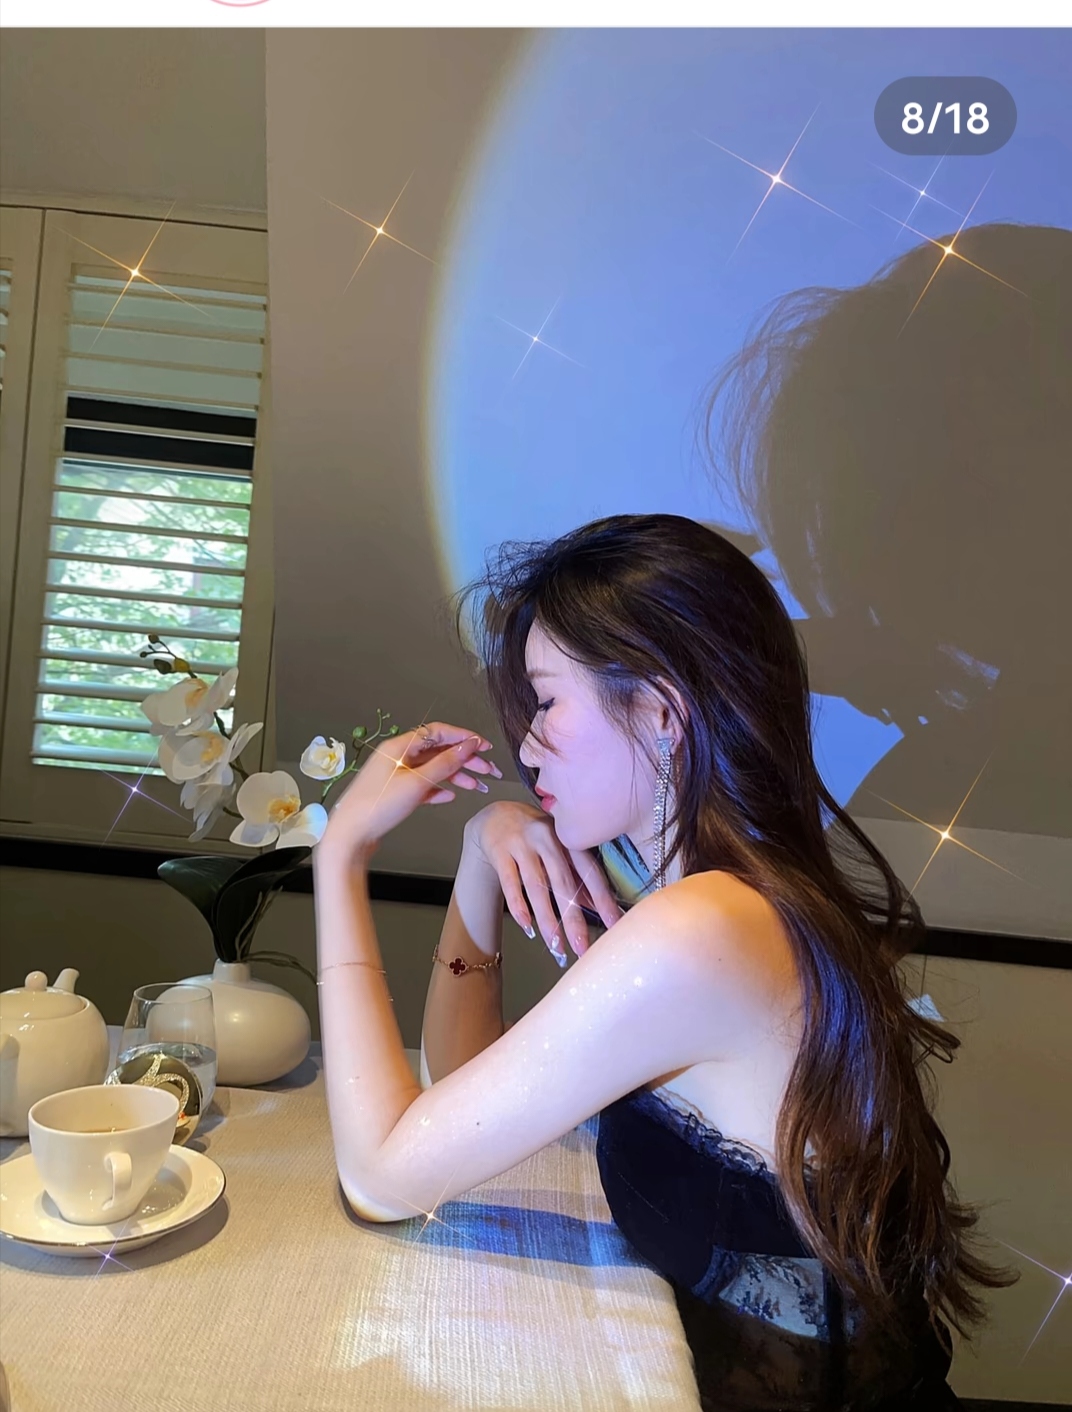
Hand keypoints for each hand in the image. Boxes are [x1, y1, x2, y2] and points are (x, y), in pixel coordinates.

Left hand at [320, 722, 502, 856]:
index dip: (463, 737)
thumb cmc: (376, 807)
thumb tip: (468, 745)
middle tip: (487, 769)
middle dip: (464, 759)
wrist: (351, 835)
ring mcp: (395, 775)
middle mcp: (397, 757)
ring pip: (432, 769)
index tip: (483, 745)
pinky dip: (438, 788)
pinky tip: (450, 795)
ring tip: (476, 786)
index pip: (438, 732)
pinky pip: (422, 785)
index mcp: (399, 747)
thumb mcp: (417, 783)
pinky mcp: (395, 793)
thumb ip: (445, 763)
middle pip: (438, 751)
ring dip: (456, 775)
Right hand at [464, 801, 624, 962]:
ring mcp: (522, 843)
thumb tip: (597, 908)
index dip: (603, 899)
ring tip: (556, 947)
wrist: (496, 815)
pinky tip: (527, 926)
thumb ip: (576, 877)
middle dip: (573, 918)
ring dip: (547, 919)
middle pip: (563, 883)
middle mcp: (548, 838)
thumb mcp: (559, 851)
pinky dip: (518, 905)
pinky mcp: (499, 850)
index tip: (615, 925)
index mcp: (569, 839)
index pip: (590, 872)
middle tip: (582, 948)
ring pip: (536, 886)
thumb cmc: (535, 837)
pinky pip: (509, 882)